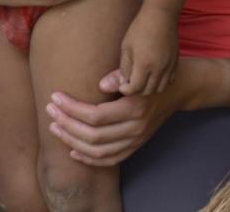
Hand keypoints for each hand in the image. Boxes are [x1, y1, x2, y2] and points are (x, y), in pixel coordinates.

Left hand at [45, 64, 186, 166]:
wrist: (179, 88)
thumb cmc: (153, 73)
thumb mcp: (138, 69)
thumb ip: (118, 76)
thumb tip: (97, 86)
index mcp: (135, 107)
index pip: (95, 115)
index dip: (71, 108)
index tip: (55, 97)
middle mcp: (136, 127)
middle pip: (93, 136)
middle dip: (66, 124)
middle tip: (50, 110)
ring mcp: (137, 139)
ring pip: (98, 151)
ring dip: (72, 141)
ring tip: (55, 127)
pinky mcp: (136, 145)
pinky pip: (110, 159)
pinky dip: (89, 159)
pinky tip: (72, 150)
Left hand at [118, 6, 178, 95]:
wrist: (161, 16)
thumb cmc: (140, 29)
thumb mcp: (126, 48)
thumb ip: (123, 68)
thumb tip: (120, 84)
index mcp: (144, 64)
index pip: (134, 89)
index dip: (126, 90)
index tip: (122, 85)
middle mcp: (158, 68)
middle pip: (147, 91)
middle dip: (136, 91)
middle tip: (130, 83)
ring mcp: (169, 66)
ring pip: (159, 89)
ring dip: (149, 89)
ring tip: (142, 81)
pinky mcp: (175, 62)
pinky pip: (169, 81)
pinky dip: (160, 83)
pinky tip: (154, 76)